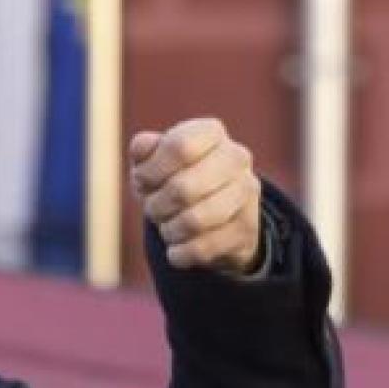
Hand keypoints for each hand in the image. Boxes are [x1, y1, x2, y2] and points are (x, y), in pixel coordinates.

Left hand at [129, 119, 262, 273]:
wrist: (215, 218)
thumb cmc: (173, 181)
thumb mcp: (152, 163)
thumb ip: (144, 151)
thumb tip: (141, 146)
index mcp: (211, 133)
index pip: (179, 147)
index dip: (151, 171)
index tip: (144, 181)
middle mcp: (236, 157)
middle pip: (182, 189)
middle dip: (156, 206)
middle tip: (154, 209)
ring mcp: (246, 193)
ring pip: (194, 221)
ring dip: (169, 230)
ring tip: (168, 227)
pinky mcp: (246, 229)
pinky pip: (202, 249)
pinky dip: (179, 254)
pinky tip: (177, 248)